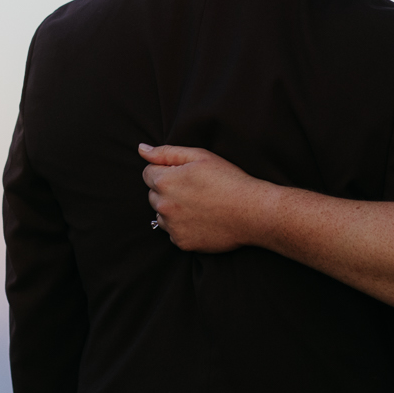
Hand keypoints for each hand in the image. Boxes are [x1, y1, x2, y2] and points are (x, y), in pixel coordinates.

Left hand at [139, 144, 270, 252]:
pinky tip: (202, 219)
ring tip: (200, 204)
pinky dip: (183, 226)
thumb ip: (166, 152)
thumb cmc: (228, 180)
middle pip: (153, 195)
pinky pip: (174, 232)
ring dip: (173, 209)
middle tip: (194, 188)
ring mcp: (173, 227)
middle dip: (167, 190)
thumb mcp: (199, 156)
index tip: (186, 174)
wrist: (252, 212)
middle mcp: (163, 206)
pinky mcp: (182, 243)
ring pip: (162, 215)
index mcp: (165, 182)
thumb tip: (141, 149)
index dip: (166, 170)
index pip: (148, 173)